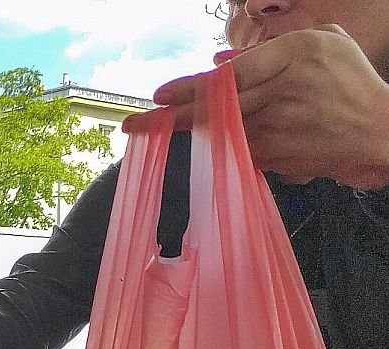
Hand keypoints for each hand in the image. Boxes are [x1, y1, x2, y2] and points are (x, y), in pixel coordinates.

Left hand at [124, 27, 388, 188]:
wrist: (379, 133)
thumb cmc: (351, 84)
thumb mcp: (322, 43)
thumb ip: (270, 48)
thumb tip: (218, 61)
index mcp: (294, 56)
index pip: (232, 75)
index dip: (192, 87)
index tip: (160, 95)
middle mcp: (281, 93)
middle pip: (215, 108)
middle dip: (170, 117)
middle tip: (132, 122)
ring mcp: (277, 129)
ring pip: (218, 133)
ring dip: (181, 134)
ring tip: (147, 130)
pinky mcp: (276, 157)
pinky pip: (234, 151)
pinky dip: (213, 148)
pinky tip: (192, 145)